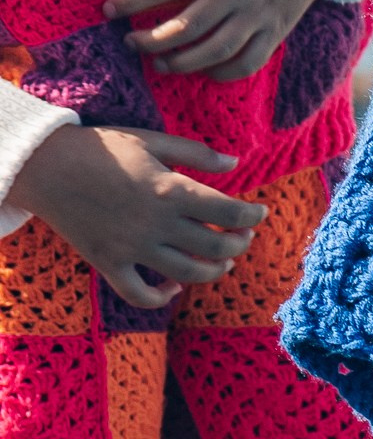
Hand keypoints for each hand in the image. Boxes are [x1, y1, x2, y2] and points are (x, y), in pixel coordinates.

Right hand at [12, 126, 266, 310]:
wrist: (46, 166)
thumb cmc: (103, 148)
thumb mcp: (151, 140)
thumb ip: (195, 153)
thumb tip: (234, 161)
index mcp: (171, 190)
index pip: (229, 213)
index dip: (252, 216)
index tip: (260, 213)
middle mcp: (155, 223)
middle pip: (216, 247)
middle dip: (239, 244)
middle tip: (243, 236)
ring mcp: (131, 248)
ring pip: (187, 275)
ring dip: (213, 272)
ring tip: (223, 262)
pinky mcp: (108, 263)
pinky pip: (139, 294)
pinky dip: (161, 298)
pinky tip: (173, 289)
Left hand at [103, 0, 361, 80]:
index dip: (132, 1)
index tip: (109, 10)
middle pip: (186, 26)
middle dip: (151, 40)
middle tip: (131, 42)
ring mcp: (257, 15)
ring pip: (214, 50)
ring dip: (181, 62)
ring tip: (159, 63)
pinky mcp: (275, 32)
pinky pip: (247, 62)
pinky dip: (223, 73)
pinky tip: (204, 70)